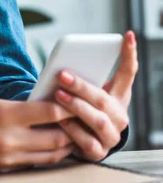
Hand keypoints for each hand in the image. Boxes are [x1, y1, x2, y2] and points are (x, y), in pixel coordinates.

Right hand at [0, 94, 74, 174]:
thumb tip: (41, 107)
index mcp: (4, 115)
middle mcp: (9, 139)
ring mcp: (7, 159)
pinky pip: (35, 164)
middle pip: (55, 138)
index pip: (48, 113)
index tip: (77, 101)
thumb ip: (16, 106)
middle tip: (83, 119)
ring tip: (74, 134)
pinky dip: (48, 155)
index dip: (67, 107)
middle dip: (73, 129)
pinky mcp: (5, 171)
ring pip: (49, 156)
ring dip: (65, 146)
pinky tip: (53, 147)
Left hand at [54, 30, 137, 161]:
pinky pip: (86, 141)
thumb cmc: (83, 106)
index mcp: (119, 96)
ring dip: (76, 106)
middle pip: (103, 99)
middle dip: (81, 86)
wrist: (83, 140)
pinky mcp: (98, 152)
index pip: (128, 72)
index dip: (129, 54)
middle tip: (62, 75)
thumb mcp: (88, 91)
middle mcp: (119, 115)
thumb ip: (82, 78)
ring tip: (58, 95)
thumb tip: (64, 65)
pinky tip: (61, 121)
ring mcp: (111, 135)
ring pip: (97, 120)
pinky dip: (72, 129)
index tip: (128, 35)